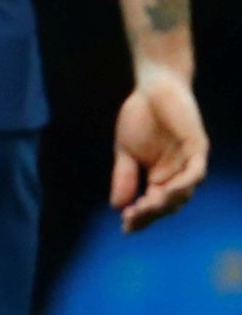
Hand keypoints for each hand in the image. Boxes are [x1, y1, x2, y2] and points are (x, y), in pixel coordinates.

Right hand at [110, 67, 207, 232]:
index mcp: (161, 177)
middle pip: (168, 204)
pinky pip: (195, 174)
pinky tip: (165, 191)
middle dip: (150, 214)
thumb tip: (117, 206)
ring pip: (183, 194)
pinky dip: (182, 185)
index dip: (141, 217)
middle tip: (131, 219)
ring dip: (165, 204)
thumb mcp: (124, 151)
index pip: (153, 204)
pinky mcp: (198, 149)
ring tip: (144, 209)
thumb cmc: (140, 117)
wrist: (153, 87)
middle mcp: (178, 175)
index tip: (125, 228)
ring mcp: (190, 163)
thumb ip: (124, 177)